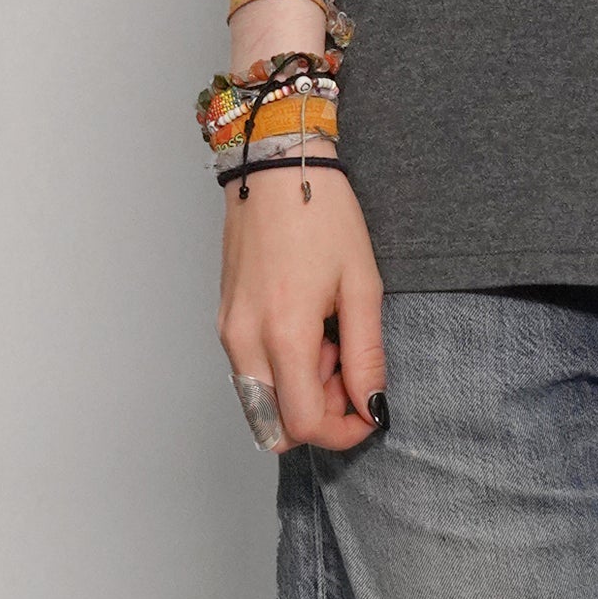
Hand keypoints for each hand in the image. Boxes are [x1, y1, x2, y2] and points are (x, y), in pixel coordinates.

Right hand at [217, 163, 387, 451]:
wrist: (275, 167)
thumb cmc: (322, 214)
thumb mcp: (361, 283)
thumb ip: (367, 354)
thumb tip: (373, 407)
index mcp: (283, 334)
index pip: (304, 423)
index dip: (343, 430)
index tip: (370, 410)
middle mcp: (245, 343)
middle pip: (275, 426)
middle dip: (319, 413)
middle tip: (349, 366)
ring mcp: (229, 333)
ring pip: (260, 403)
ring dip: (299, 392)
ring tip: (330, 339)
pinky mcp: (225, 321)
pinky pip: (250, 373)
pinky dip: (282, 370)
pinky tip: (308, 327)